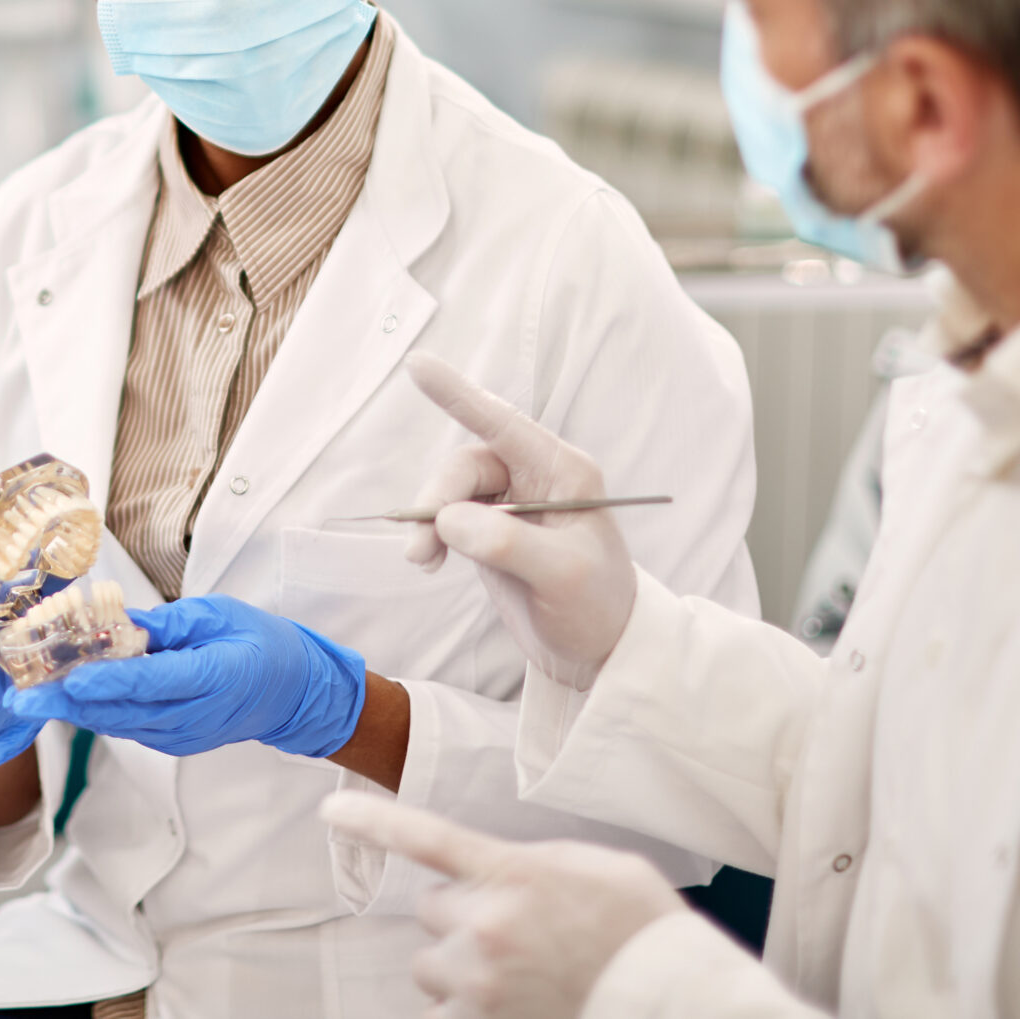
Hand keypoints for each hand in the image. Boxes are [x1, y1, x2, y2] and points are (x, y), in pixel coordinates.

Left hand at [9, 594, 366, 758]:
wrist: (294, 694)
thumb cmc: (262, 644)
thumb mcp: (219, 615)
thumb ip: (169, 623)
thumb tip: (119, 623)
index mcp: (213, 677)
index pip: (151, 682)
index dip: (106, 682)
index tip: (67, 679)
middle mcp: (193, 715)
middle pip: (122, 712)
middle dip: (68, 705)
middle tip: (20, 697)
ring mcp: (182, 735)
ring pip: (118, 725)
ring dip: (72, 712)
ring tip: (28, 697)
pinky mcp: (172, 741)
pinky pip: (126, 727)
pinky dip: (94, 714)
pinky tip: (63, 699)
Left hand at [322, 793, 684, 1018]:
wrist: (669, 997)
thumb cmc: (636, 926)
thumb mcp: (588, 865)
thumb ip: (530, 862)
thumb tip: (498, 874)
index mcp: (513, 872)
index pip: (426, 838)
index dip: (372, 821)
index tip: (330, 807)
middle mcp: (487, 925)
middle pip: (430, 910)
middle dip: (460, 916)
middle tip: (512, 929)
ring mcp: (482, 981)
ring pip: (429, 964)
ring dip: (457, 965)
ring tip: (512, 972)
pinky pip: (440, 1012)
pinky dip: (461, 1007)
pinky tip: (500, 1000)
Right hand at [402, 352, 634, 689]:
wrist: (601, 654)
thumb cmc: (599, 607)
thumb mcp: (563, 574)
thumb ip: (507, 542)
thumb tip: (449, 520)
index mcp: (563, 472)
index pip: (504, 423)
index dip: (458, 394)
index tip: (418, 366)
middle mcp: (536, 480)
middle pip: (467, 465)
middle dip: (438, 499)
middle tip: (421, 547)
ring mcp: (512, 506)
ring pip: (452, 492)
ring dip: (430, 522)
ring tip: (423, 560)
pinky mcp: (492, 532)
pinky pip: (449, 518)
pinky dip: (433, 535)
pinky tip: (430, 560)